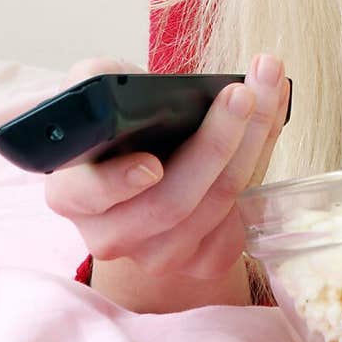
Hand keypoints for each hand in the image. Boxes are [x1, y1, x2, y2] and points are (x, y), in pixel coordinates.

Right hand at [45, 53, 289, 280]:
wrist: (155, 162)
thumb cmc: (125, 125)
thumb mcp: (101, 92)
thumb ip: (95, 79)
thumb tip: (118, 82)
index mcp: (73, 195)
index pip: (86, 196)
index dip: (118, 183)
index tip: (152, 163)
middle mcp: (112, 235)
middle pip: (169, 203)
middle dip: (213, 144)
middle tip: (241, 94)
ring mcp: (159, 255)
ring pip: (215, 204)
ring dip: (251, 141)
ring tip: (267, 86)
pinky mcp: (203, 261)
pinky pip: (240, 221)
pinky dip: (262, 161)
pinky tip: (268, 121)